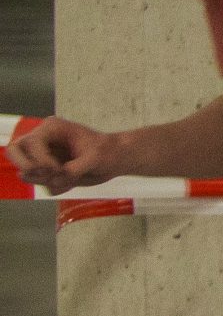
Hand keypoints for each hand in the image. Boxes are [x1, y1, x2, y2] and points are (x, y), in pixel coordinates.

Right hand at [5, 116, 120, 193]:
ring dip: (44, 180)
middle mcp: (42, 141)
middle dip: (28, 167)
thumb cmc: (107, 151)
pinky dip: (55, 187)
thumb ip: (75, 168)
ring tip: (69, 179)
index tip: (57, 169)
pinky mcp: (47, 171)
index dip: (40, 159)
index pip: (31, 143)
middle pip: (14, 151)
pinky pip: (40, 183)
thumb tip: (58, 177)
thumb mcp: (96, 157)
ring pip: (25, 172)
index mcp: (52, 128)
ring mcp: (42, 157)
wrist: (115, 160)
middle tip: (50, 174)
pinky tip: (73, 181)